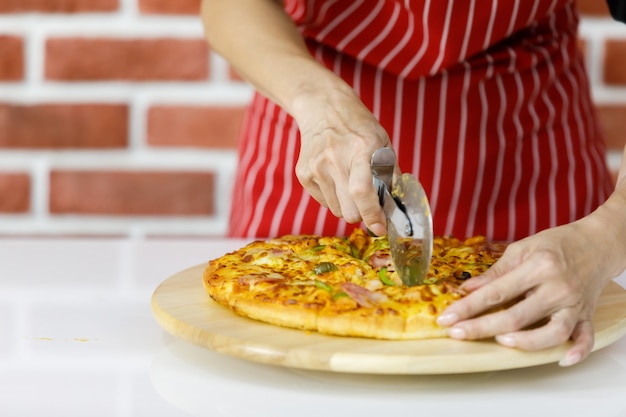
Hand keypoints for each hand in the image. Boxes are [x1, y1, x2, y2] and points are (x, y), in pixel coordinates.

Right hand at [292, 83, 390, 234]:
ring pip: (336, 210)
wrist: (322, 108)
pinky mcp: (303, 174)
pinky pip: (323, 202)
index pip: (362, 192)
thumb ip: (390, 174)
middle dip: (362, 214)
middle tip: (368, 204)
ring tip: (349, 182)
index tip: (380, 228)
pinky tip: (335, 177)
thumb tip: (394, 208)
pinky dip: (334, 197)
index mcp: (360, 149)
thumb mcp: (382, 142)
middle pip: (348, 211)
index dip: (372, 215)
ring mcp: (315, 167)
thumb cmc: (358, 127)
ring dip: (347, 205)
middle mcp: (334, 159)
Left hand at [436, 218, 619, 365]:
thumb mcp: (522, 249)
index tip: (447, 318)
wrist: (597, 243)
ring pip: (552, 332)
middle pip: (517, 316)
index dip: (468, 307)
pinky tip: (561, 360)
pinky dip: (576, 351)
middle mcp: (557, 287)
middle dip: (482, 327)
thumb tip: (467, 289)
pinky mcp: (587, 315)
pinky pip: (585, 338)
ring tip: (501, 342)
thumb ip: (495, 272)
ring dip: (526, 342)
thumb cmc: (557, 244)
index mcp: (538, 267)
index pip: (496, 292)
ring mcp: (574, 304)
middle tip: (457, 333)